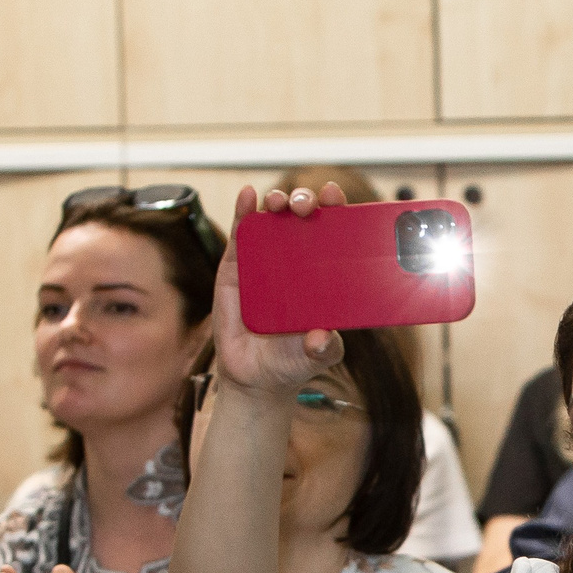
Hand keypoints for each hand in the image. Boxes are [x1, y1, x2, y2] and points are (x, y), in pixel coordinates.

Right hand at [211, 184, 342, 400]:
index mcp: (323, 276)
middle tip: (306, 206)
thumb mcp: (317, 356)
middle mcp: (296, 262)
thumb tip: (322, 339)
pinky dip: (243, 210)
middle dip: (306, 202)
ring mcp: (265, 261)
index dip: (336, 212)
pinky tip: (248, 195)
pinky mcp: (236, 267)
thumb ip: (324, 348)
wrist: (255, 377)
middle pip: (304, 219)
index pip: (334, 234)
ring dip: (277, 201)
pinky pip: (241, 234)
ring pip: (273, 219)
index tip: (336, 197)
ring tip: (279, 202)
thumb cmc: (293, 360)